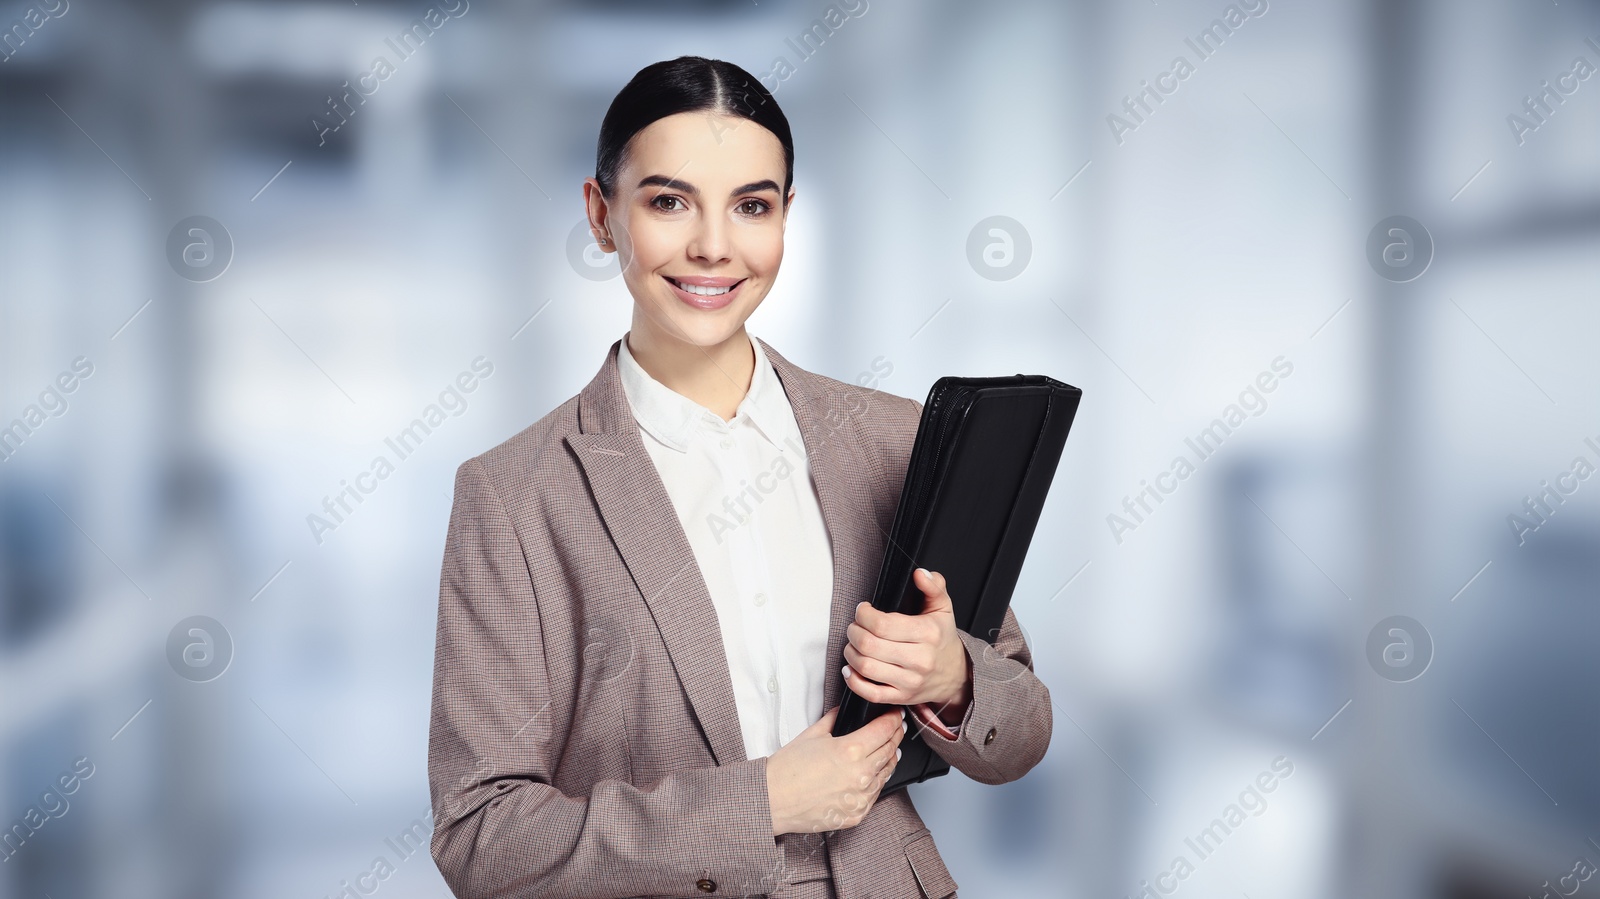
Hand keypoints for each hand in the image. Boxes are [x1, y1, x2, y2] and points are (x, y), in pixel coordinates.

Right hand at [766, 705, 905, 834]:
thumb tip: (844, 713)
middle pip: (890, 750)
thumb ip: (834, 720)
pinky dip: (877, 781)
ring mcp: (859, 798)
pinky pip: (875, 794)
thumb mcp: (812, 734)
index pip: (884, 730)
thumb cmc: (786, 769)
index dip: (893, 719)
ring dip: (890, 758)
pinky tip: (875, 773)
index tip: (896, 714)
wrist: (772, 799)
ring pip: (886, 773)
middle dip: (896, 735)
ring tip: (890, 749)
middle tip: (897, 727)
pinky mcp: (856, 815)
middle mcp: (859, 775)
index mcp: (850, 751)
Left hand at [841, 568, 970, 722]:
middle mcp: (919, 659)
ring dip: (850, 653)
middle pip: (869, 645)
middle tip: (855, 626)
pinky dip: (854, 681)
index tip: (863, 610)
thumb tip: (920, 574)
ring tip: (853, 644)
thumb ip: (933, 586)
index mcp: (927, 633)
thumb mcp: (943, 608)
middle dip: (853, 632)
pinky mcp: (901, 696)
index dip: (863, 614)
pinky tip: (851, 669)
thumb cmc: (943, 639)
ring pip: (866, 667)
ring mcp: (910, 680)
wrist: (956, 675)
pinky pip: (871, 693)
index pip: (882, 624)